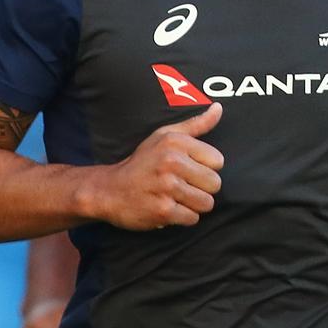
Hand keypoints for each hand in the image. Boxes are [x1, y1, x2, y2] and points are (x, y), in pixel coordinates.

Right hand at [94, 103, 224, 229]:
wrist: (109, 190)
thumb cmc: (142, 163)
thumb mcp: (163, 137)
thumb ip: (195, 124)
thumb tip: (219, 108)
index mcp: (175, 142)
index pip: (218, 161)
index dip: (204, 167)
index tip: (186, 168)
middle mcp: (171, 162)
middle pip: (215, 184)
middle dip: (201, 188)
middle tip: (180, 185)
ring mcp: (167, 187)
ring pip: (206, 203)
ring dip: (192, 204)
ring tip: (174, 197)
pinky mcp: (163, 210)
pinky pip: (192, 218)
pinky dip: (181, 217)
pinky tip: (167, 208)